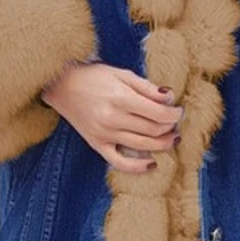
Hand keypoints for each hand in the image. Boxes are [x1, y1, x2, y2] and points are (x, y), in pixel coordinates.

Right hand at [40, 63, 183, 173]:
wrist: (61, 85)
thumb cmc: (93, 76)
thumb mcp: (121, 74)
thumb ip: (146, 87)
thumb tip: (169, 97)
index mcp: (121, 98)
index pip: (158, 114)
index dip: (174, 114)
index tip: (178, 110)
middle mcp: (113, 119)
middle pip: (153, 130)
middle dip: (170, 128)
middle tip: (176, 122)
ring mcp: (104, 134)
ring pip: (142, 146)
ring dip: (162, 145)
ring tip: (172, 138)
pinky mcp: (97, 144)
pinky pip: (119, 162)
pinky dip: (137, 167)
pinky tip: (151, 163)